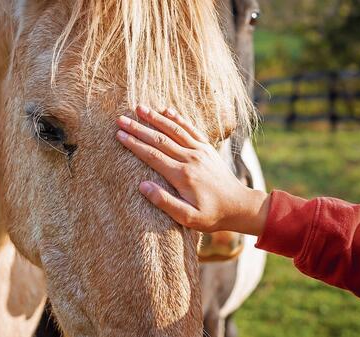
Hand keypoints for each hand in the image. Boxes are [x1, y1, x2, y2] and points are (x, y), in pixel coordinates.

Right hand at [115, 105, 268, 235]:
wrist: (239, 206)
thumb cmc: (211, 215)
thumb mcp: (187, 217)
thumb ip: (164, 202)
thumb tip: (142, 186)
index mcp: (182, 175)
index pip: (153, 156)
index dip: (134, 144)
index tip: (120, 135)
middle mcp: (190, 159)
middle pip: (159, 139)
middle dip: (139, 128)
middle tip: (121, 119)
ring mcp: (200, 151)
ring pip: (174, 130)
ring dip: (155, 118)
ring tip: (139, 108)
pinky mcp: (207, 148)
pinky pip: (190, 129)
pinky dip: (178, 119)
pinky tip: (167, 110)